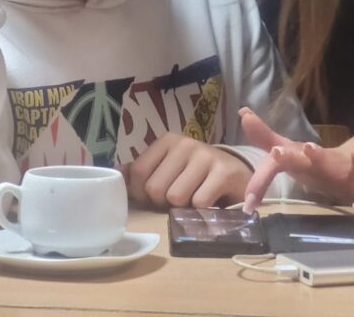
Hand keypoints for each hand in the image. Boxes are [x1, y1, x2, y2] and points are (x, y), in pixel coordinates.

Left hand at [127, 133, 251, 208]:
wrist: (237, 176)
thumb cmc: (196, 176)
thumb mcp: (168, 169)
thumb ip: (142, 172)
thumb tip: (116, 174)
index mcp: (167, 141)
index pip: (137, 173)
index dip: (143, 194)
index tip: (157, 196)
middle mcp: (185, 143)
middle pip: (155, 188)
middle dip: (164, 203)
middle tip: (179, 199)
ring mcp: (206, 156)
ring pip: (176, 197)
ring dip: (184, 208)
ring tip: (194, 199)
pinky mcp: (224, 172)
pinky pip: (199, 203)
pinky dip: (201, 212)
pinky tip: (210, 203)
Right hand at [240, 108, 353, 212]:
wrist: (348, 182)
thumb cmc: (312, 167)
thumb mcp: (288, 152)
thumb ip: (264, 135)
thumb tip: (242, 112)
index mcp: (293, 165)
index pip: (271, 170)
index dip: (258, 184)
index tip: (247, 202)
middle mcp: (310, 171)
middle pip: (297, 164)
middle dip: (287, 159)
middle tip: (275, 153)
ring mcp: (333, 175)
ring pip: (323, 166)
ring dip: (317, 157)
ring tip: (309, 147)